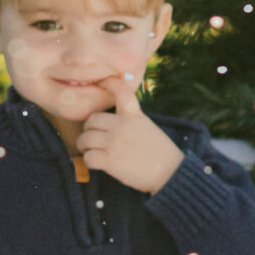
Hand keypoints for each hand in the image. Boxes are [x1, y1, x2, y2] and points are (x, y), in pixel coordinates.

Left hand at [77, 77, 181, 194]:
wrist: (170, 172)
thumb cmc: (159, 152)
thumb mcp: (147, 126)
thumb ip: (130, 120)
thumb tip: (108, 123)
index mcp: (133, 115)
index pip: (121, 91)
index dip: (109, 83)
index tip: (102, 82)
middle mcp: (121, 125)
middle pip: (91, 120)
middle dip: (88, 129)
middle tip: (91, 137)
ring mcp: (114, 142)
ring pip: (85, 139)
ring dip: (84, 146)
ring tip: (88, 150)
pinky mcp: (109, 161)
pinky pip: (88, 157)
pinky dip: (89, 161)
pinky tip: (96, 163)